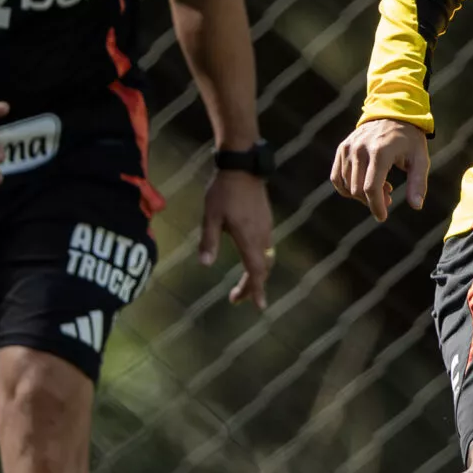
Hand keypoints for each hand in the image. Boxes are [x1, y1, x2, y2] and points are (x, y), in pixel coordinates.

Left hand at [200, 167, 274, 307]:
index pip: (255, 271)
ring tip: (244, 283)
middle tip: (237, 299)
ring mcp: (266, 228)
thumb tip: (205, 264)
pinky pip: (266, 247)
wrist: (242, 167)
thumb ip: (209, 241)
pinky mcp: (266, 220)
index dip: (255, 290)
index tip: (258, 306)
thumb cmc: (223, 191)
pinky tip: (249, 258)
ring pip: (266, 258)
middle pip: (262, 269)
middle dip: (252, 286)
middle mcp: (261, 236)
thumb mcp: (210, 216)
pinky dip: (259, 260)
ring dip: (256, 274)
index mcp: (247, 237)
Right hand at [330, 118, 429, 222]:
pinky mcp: (342, 149)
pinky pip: (336, 177)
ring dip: (361, 194)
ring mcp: (348, 148)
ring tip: (380, 186)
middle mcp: (360, 149)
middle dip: (372, 200)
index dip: (376, 206)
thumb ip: (418, 183)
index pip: (371, 187)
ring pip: (346, 186)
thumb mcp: (420, 159)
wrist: (393, 113)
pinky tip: (362, 185)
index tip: (382, 216)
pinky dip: (347, 188)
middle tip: (389, 194)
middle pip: (358, 189)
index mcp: (380, 151)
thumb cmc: (409, 139)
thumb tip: (416, 206)